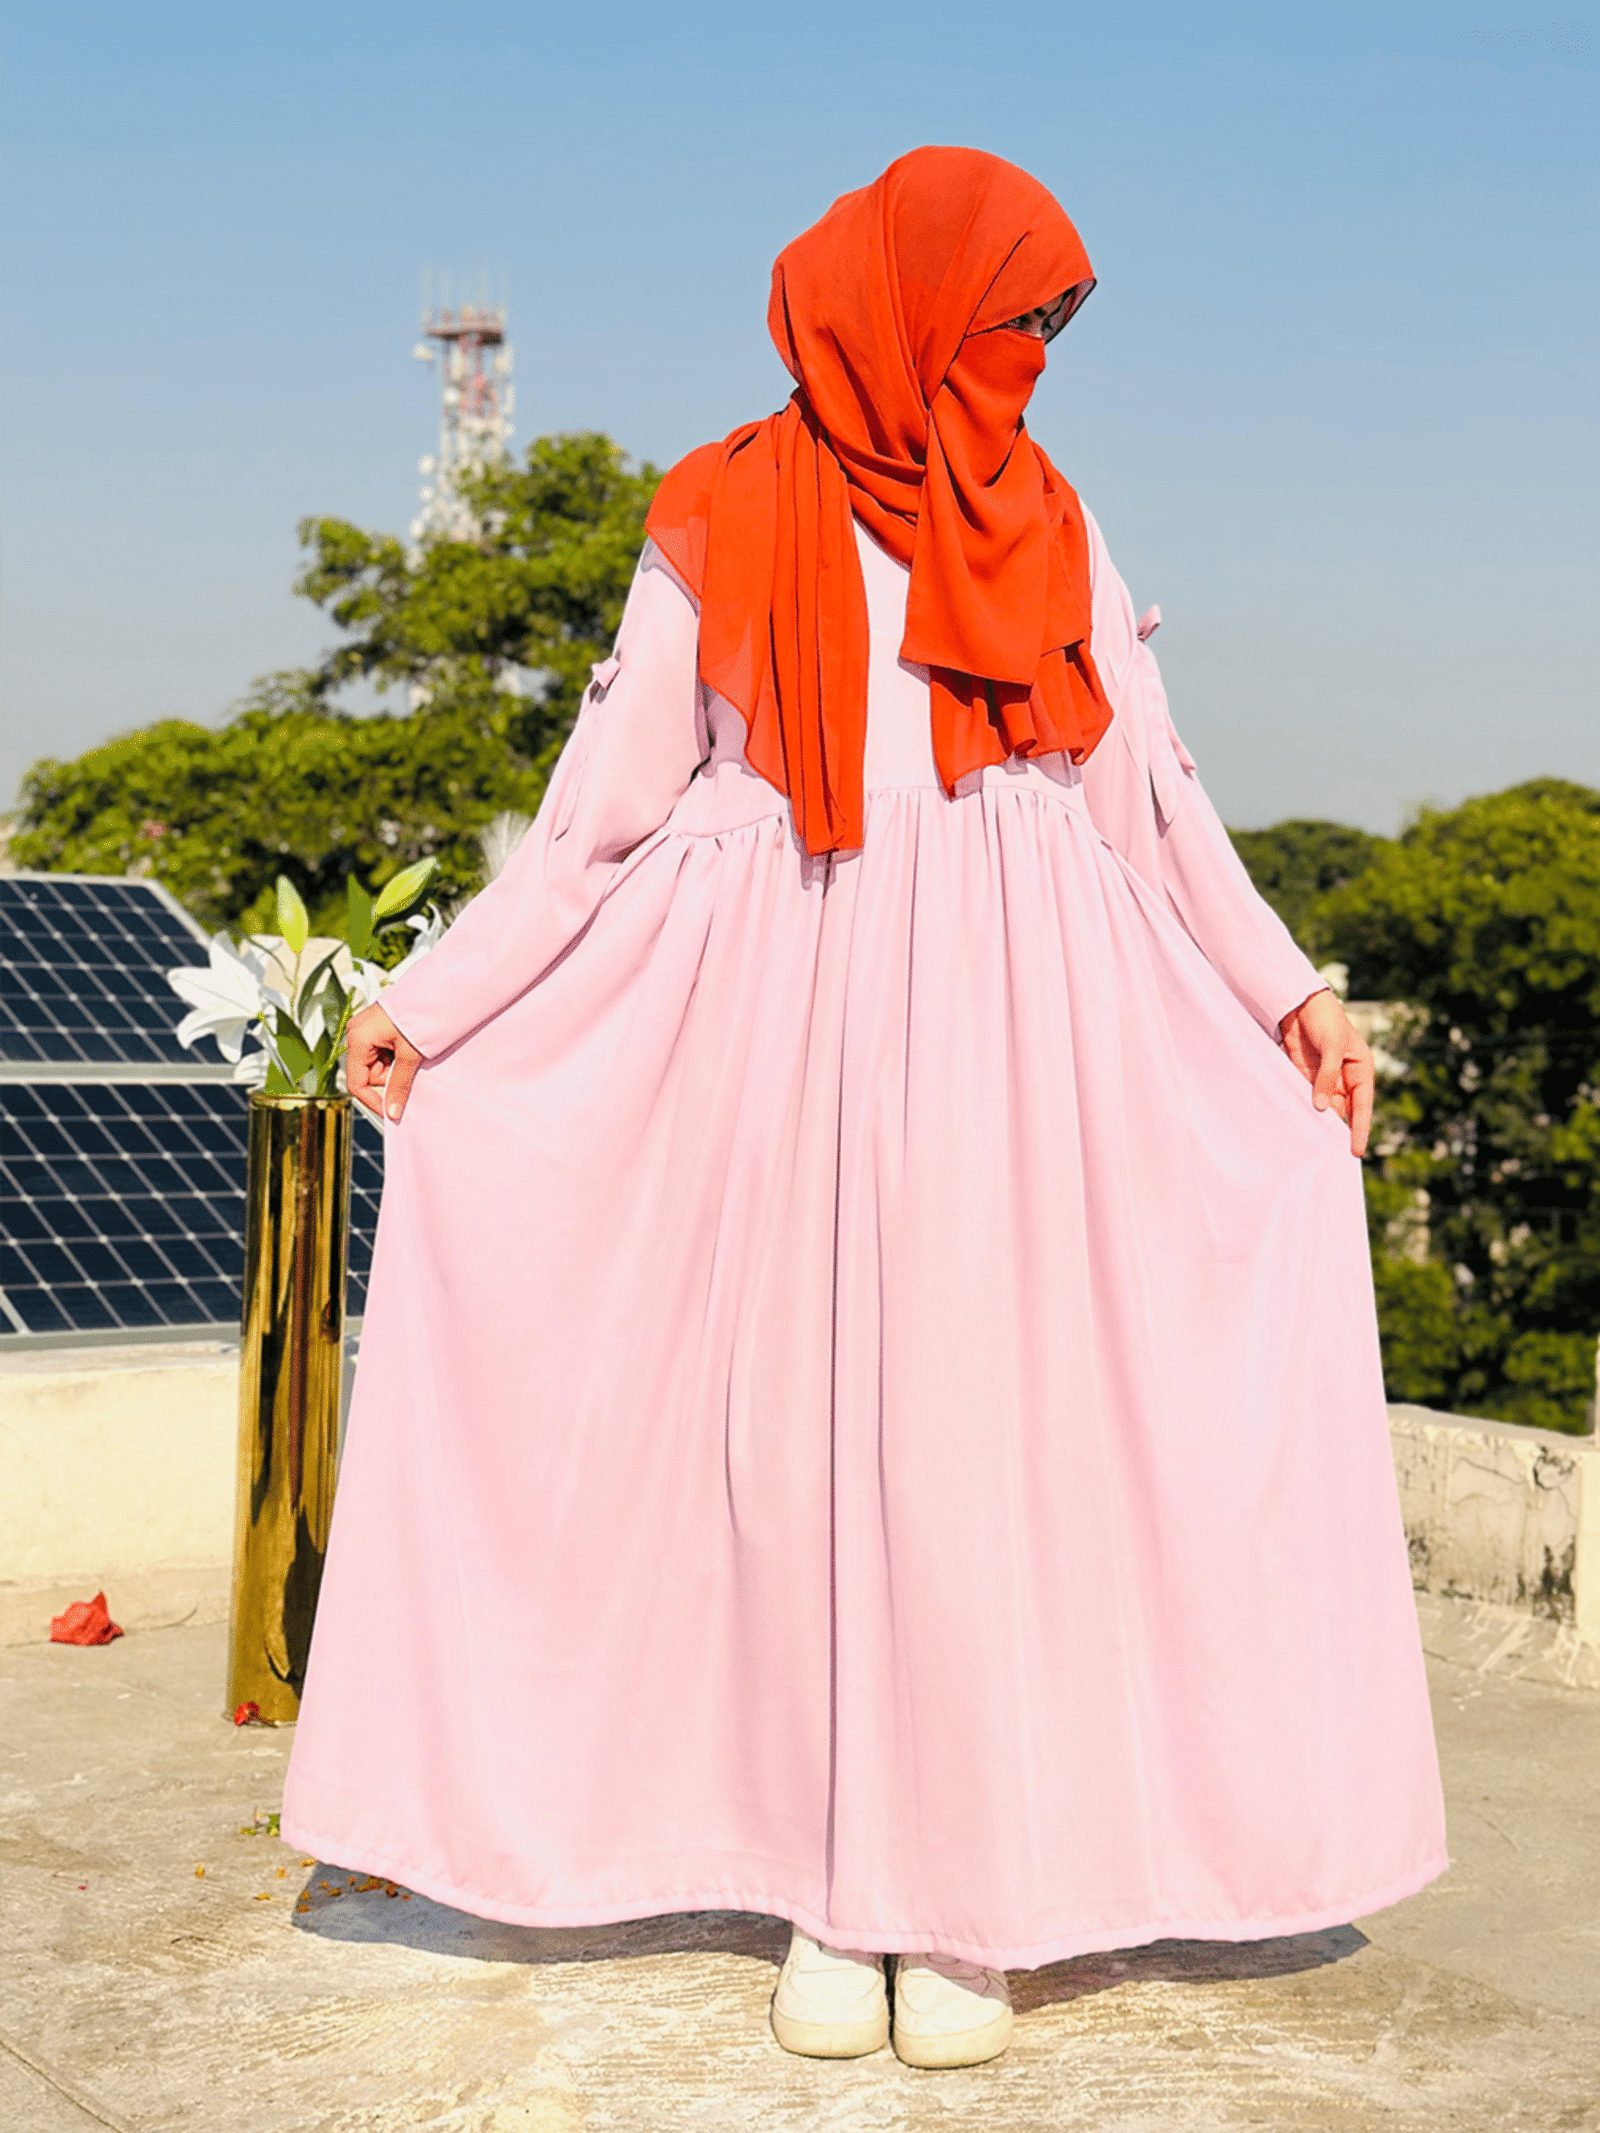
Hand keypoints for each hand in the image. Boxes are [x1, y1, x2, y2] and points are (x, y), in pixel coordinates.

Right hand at [345, 1002, 422, 1122]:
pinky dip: (396, 1057)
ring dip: (395, 1067)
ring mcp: (366, 1029)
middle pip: (368, 1073)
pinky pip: (383, 1052)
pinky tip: (410, 1048)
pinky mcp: (377, 1027)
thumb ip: (400, 1084)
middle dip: (389, 1078)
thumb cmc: (420, 1014)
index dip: (373, 1100)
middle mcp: (357, 1033)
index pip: (356, 1083)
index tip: (390, 1111)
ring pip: (377, 1064)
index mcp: (358, 1039)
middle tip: (411, 1069)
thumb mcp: (410, 1054)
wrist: (436, 991)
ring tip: (413, 1054)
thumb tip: (393, 1111)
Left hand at [1279, 989, 1373, 1156]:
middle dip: (1339, 1131)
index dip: (1360, 1129)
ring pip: (1325, 1107)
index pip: (1362, 1106)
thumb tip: (1322, 1107)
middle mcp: (1345, 1078)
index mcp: (1361, 1070)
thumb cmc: (1326, 1019)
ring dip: (1319, 1123)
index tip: (1356, 1151)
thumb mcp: (1333, 1047)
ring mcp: (1325, 1078)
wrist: (1300, 1004)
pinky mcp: (1306, 1076)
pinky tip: (1299, 1126)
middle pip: (1344, 1111)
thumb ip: (1327, 1076)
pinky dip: (1304, 1110)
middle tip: (1333, 1156)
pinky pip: (1307, 1098)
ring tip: (1315, 1146)